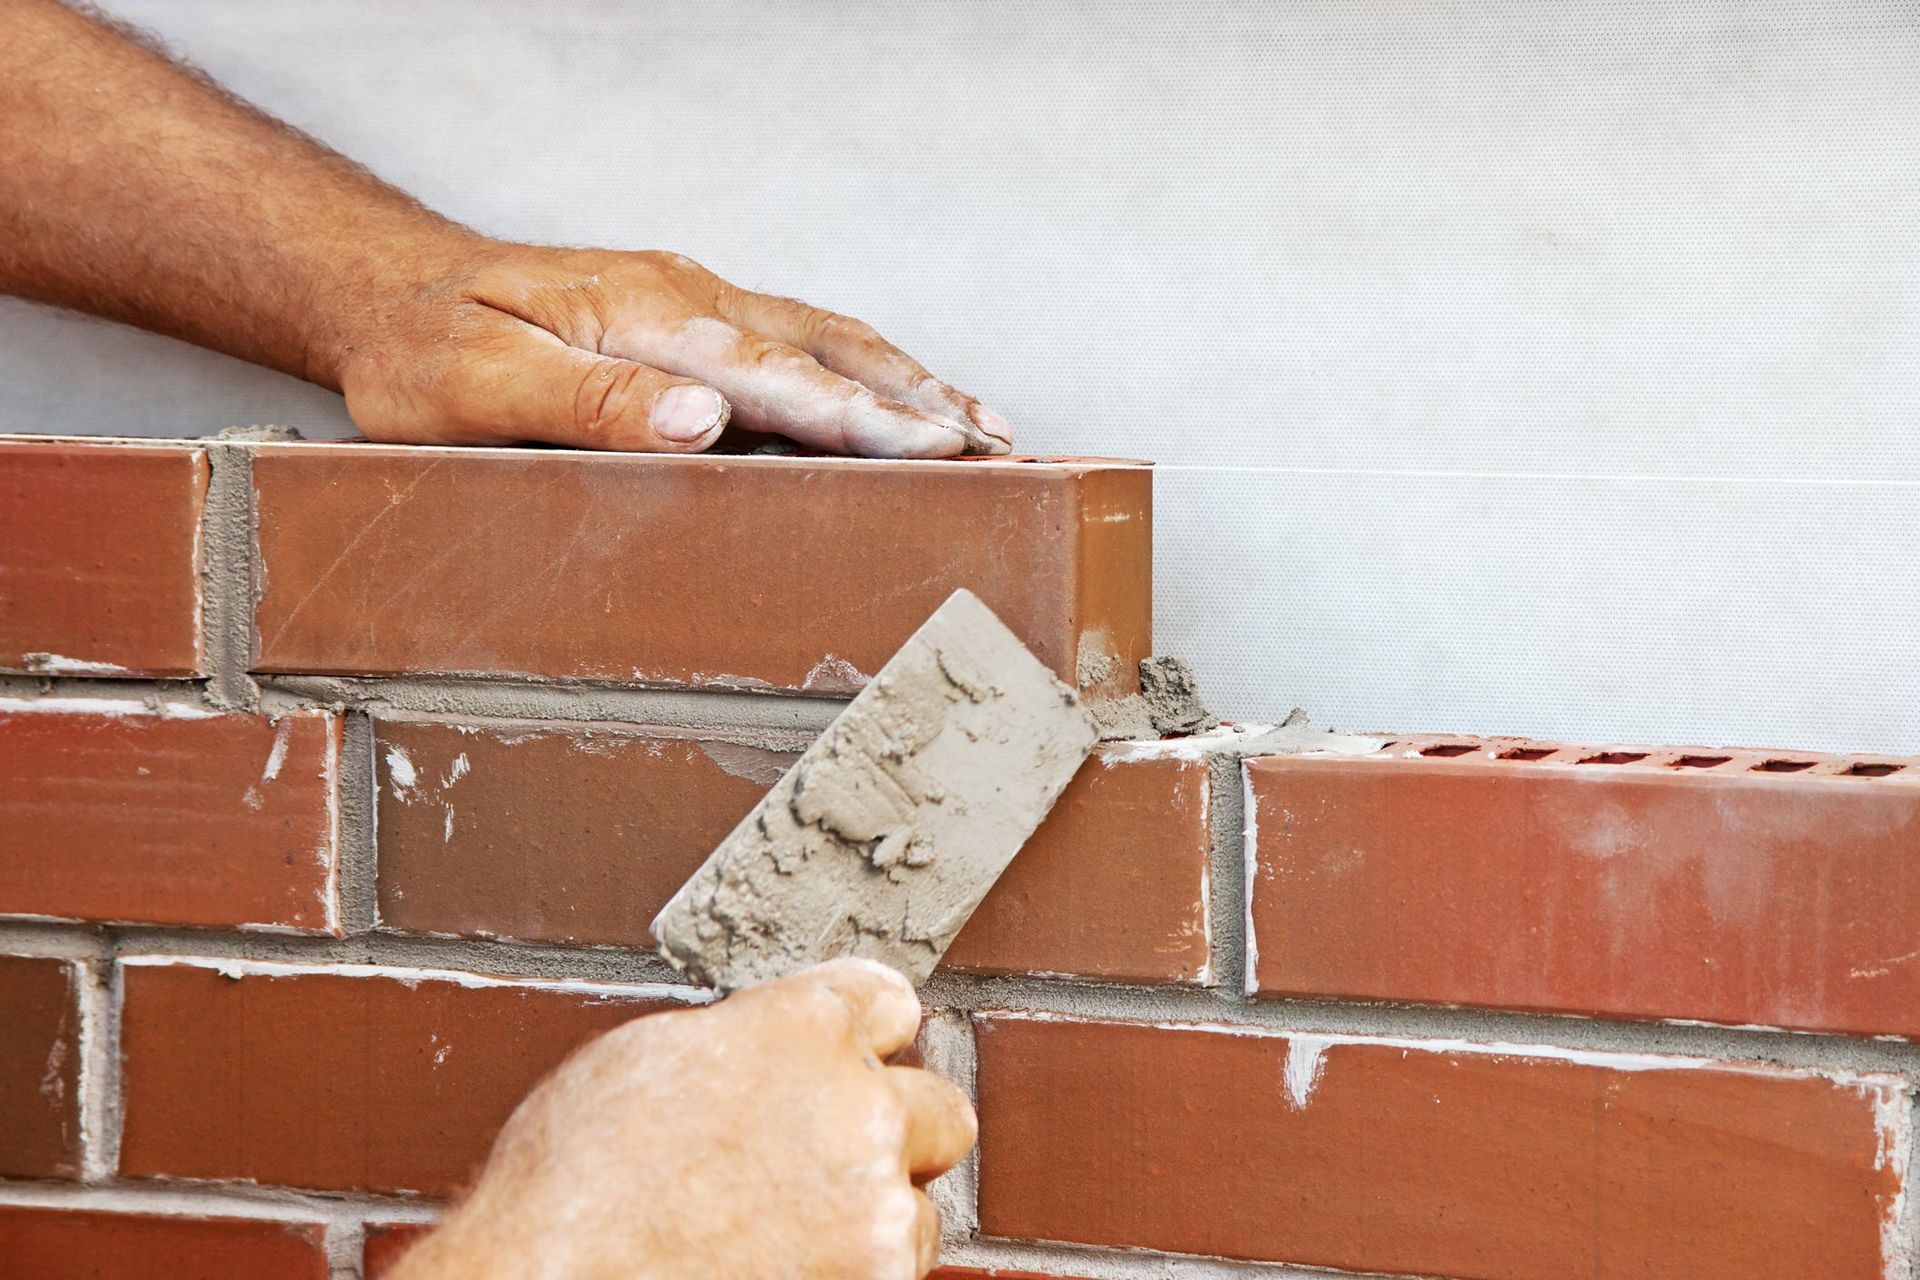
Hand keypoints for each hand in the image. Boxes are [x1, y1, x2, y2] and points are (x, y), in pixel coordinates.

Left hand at [329, 239, 1013, 457]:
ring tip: (982, 426)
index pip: (778, 375)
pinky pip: (799, 339)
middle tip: (1005, 446)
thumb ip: (589, 405)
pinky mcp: (692, 315)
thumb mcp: (477, 389)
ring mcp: (696, 301)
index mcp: (647, 319)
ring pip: (827, 337)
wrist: (390, 291)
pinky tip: (894, 398)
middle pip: (830, 348)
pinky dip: (865, 370)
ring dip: (909, 381)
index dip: (865, 418)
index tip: (941, 447)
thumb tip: (703, 419)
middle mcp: (688, 298)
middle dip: (923, 399)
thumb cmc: (424, 354)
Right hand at [390, 958, 976, 1279]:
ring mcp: (874, 1208)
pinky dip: (847, 1278)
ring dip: (871, 1219)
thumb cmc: (567, 1186)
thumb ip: (745, 1042)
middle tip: (826, 1162)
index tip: (848, 1060)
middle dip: (892, 1133)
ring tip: (781, 1238)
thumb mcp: (646, 1059)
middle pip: (939, 1107)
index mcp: (800, 1028)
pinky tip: (776, 1272)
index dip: (860, 1037)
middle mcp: (856, 1108)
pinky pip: (892, 1276)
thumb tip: (775, 1050)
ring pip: (921, 1208)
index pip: (888, 1002)